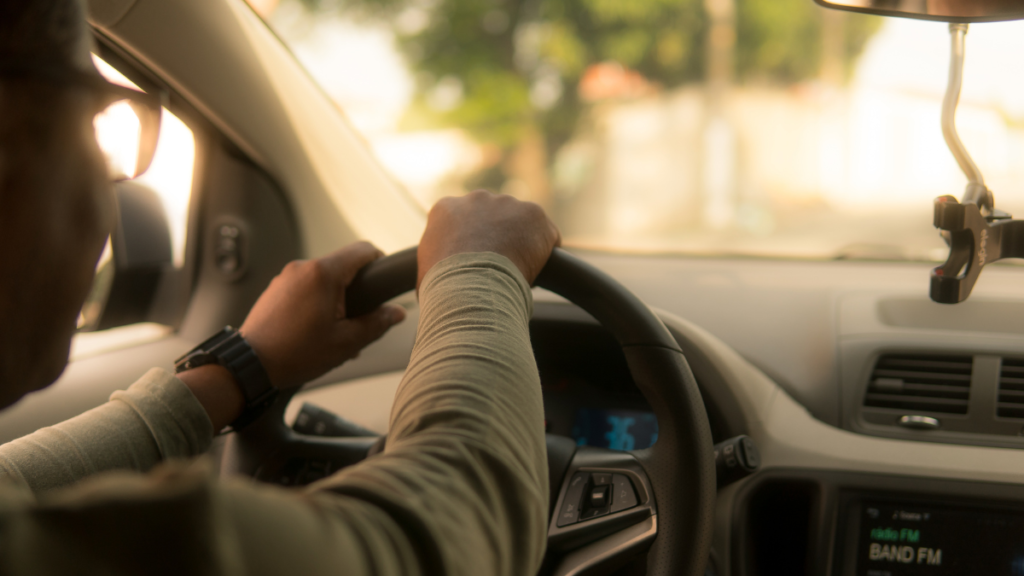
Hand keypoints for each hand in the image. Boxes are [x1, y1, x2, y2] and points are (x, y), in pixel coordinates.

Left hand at [239, 242, 406, 388]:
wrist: (250, 364)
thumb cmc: (295, 353)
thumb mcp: (346, 342)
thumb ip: (377, 323)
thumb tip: (396, 312)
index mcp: (323, 274)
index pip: (363, 250)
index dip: (379, 262)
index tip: (383, 281)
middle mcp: (303, 267)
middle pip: (342, 265)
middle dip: (355, 289)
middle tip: (358, 319)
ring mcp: (286, 277)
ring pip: (323, 278)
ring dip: (335, 298)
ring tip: (334, 331)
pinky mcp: (276, 288)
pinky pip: (305, 287)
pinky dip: (316, 301)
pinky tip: (314, 330)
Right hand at [418, 191, 561, 288]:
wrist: (470, 288)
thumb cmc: (443, 288)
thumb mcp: (425, 272)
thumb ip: (435, 264)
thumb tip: (436, 282)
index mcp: (446, 209)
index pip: (463, 222)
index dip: (473, 245)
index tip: (477, 264)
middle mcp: (476, 199)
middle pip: (493, 218)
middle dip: (498, 238)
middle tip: (499, 269)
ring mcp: (506, 203)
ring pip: (520, 224)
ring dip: (522, 244)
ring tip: (517, 273)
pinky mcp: (533, 213)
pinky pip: (546, 234)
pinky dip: (545, 253)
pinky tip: (537, 272)